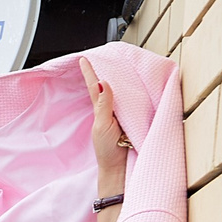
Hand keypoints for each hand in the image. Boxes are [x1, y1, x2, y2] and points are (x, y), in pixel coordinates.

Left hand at [81, 59, 128, 185]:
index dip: (90, 73)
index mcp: (101, 109)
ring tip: (119, 62)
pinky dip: (136, 90)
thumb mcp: (102, 125)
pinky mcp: (138, 117)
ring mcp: (125, 113)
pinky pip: (137, 100)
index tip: (83, 60)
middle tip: (104, 54)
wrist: (121, 168)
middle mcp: (113, 108)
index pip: (95, 87)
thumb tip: (103, 82)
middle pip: (110, 84)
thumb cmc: (108, 150)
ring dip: (122, 78)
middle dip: (107, 70)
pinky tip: (137, 81)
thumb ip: (103, 105)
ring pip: (124, 91)